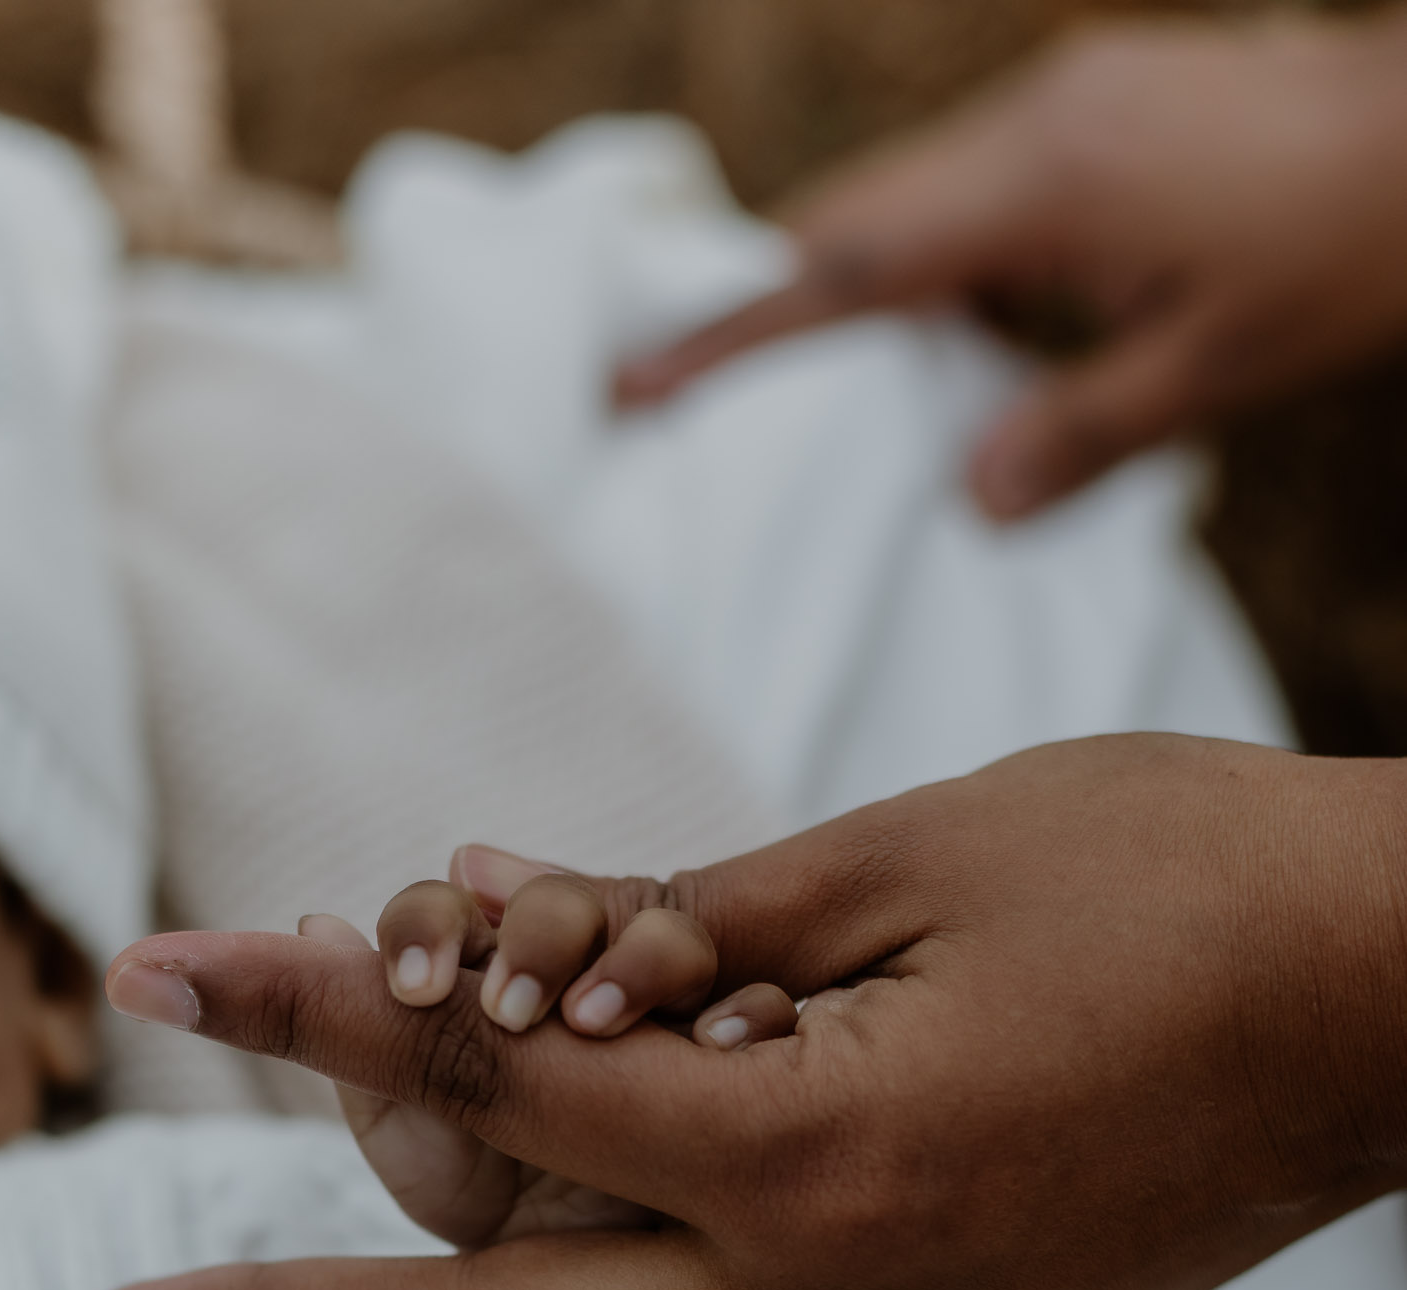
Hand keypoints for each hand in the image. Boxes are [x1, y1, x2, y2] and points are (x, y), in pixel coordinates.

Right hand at [615, 12, 1406, 518]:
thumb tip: (967, 507)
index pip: (848, 266)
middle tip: (684, 379)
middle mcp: (1037, 121)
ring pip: (915, 194)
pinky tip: (967, 327)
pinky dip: (941, 256)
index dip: (734, 326)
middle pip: (858, 212)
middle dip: (772, 297)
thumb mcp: (1213, 372)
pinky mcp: (1102, 103)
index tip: (638, 377)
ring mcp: (1069, 98)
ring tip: (831, 383)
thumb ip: (1076, 437)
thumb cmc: (1349, 253)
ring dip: (865, 282)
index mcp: (1044, 187)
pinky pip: (978, 182)